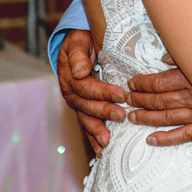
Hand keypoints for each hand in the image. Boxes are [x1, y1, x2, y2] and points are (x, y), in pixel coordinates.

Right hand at [57, 29, 125, 153]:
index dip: (102, 92)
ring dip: (97, 130)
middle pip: (87, 105)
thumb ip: (78, 55)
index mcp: (70, 77)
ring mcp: (77, 103)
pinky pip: (87, 125)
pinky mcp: (84, 109)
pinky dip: (93, 138)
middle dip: (104, 112)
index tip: (120, 93)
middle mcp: (72, 93)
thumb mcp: (77, 41)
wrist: (78, 44)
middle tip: (121, 116)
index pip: (86, 87)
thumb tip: (80, 71)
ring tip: (108, 140)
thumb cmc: (81, 41)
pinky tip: (102, 150)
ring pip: (86, 119)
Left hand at [125, 55, 191, 146]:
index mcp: (189, 79)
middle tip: (126, 100)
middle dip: (139, 100)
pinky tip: (151, 140)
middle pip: (158, 100)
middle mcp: (190, 97)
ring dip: (146, 118)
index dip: (142, 83)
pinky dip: (166, 139)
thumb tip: (164, 58)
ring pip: (165, 118)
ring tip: (132, 117)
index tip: (131, 83)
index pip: (158, 82)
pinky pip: (183, 135)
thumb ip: (183, 57)